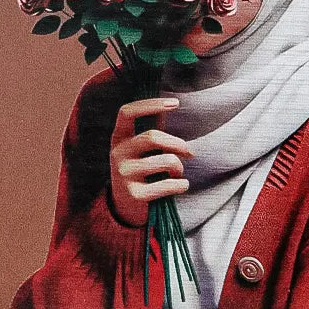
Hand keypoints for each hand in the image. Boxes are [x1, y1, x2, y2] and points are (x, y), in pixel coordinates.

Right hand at [108, 97, 191, 227]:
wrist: (124, 206)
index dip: (150, 104)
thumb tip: (172, 104)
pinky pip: (168, 184)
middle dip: (178, 143)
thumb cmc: (140, 169)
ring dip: (180, 167)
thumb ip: (153, 130)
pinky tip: (182, 185)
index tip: (175, 102)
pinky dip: (181, 184)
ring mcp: (124, 174)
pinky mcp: (134, 194)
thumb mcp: (139, 148)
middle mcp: (118, 154)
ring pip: (166, 161)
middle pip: (153, 137)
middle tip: (190, 152)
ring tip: (178, 173)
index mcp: (119, 137)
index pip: (127, 112)